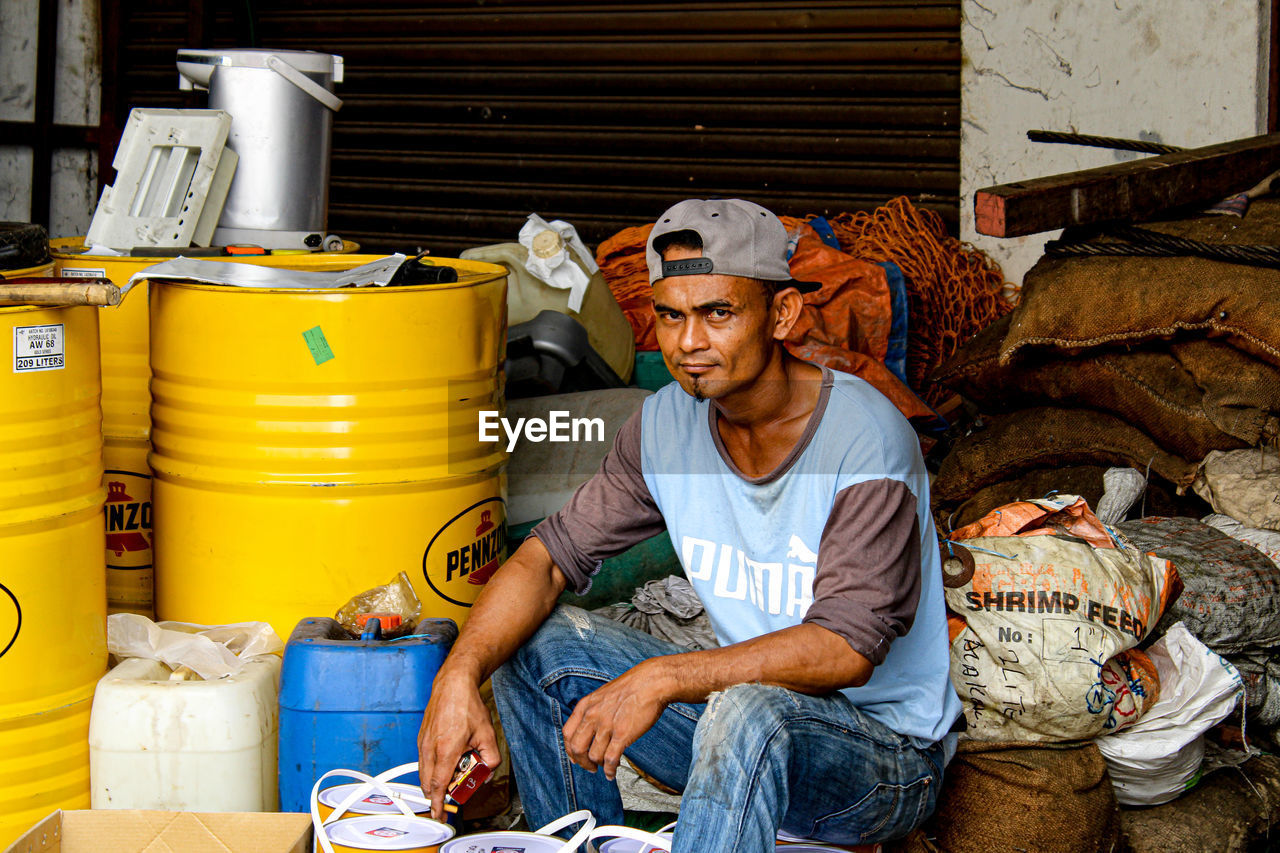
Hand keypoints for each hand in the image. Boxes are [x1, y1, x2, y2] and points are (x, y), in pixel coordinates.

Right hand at [417, 668, 500, 821]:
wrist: (453, 685)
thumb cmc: (467, 706)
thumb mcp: (487, 734)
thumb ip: (491, 759)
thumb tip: (486, 774)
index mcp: (446, 750)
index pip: (438, 785)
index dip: (437, 803)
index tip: (438, 814)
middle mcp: (430, 748)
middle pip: (429, 783)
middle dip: (439, 793)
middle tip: (455, 790)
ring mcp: (423, 743)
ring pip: (425, 772)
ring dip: (436, 779)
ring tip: (455, 770)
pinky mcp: (421, 738)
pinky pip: (424, 761)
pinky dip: (433, 767)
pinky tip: (448, 759)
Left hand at [562, 659, 670, 780]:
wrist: (651, 682)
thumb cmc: (632, 687)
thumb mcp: (603, 694)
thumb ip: (593, 711)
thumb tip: (590, 729)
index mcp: (586, 705)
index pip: (568, 734)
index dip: (570, 750)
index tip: (575, 757)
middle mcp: (592, 716)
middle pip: (577, 748)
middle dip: (582, 762)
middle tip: (590, 767)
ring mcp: (606, 726)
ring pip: (594, 756)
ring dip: (599, 766)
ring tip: (606, 767)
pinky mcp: (622, 735)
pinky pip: (610, 759)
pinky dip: (610, 770)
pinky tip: (612, 773)